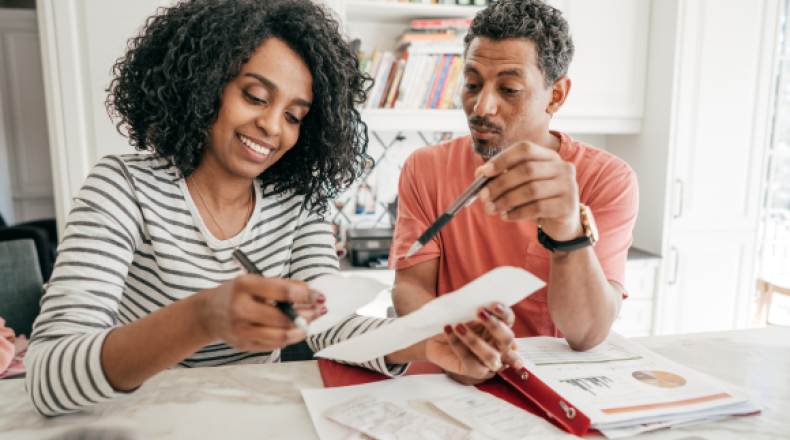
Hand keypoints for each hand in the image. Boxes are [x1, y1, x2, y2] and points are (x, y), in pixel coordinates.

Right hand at [197, 274, 324, 351]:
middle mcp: (240, 309)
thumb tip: (310, 292)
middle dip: (308, 314)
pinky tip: (294, 330)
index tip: (320, 296)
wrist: (209, 313)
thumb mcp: (255, 281)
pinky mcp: (244, 345)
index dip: (306, 295)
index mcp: (244, 286)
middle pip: (284, 317)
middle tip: (319, 311)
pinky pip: (274, 345)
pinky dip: (289, 338)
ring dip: (301, 330)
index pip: (282, 292)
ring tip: (309, 323)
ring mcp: (241, 330)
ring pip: (281, 336)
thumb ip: (281, 285)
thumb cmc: (237, 294)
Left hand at [425, 303, 523, 384]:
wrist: (433, 337)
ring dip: (474, 340)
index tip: (493, 304)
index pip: (508, 320)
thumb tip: (486, 308)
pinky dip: (458, 345)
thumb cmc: (454, 323)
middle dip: (495, 326)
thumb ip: (478, 312)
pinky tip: (448, 330)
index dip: (503, 312)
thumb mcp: (465, 314)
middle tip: (480, 312)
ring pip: (490, 355)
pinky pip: (469, 360)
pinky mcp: (472, 370)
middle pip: (506, 339)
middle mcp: (498, 347)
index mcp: (500, 329)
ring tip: (458, 326)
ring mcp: (487, 361)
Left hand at [476, 140, 581, 241]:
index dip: (503, 159)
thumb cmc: (538, 200)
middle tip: (483, 196)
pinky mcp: (568, 205)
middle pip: (527, 170)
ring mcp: (568, 186)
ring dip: (506, 200)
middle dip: (500, 183)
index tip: (484, 172)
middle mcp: (562, 167)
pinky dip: (517, 213)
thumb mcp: (519, 186)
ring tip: (490, 209)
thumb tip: (479, 173)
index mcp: (549, 156)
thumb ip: (501, 176)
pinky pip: (538, 207)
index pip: (525, 149)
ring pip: (531, 190)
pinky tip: (505, 217)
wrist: (562, 223)